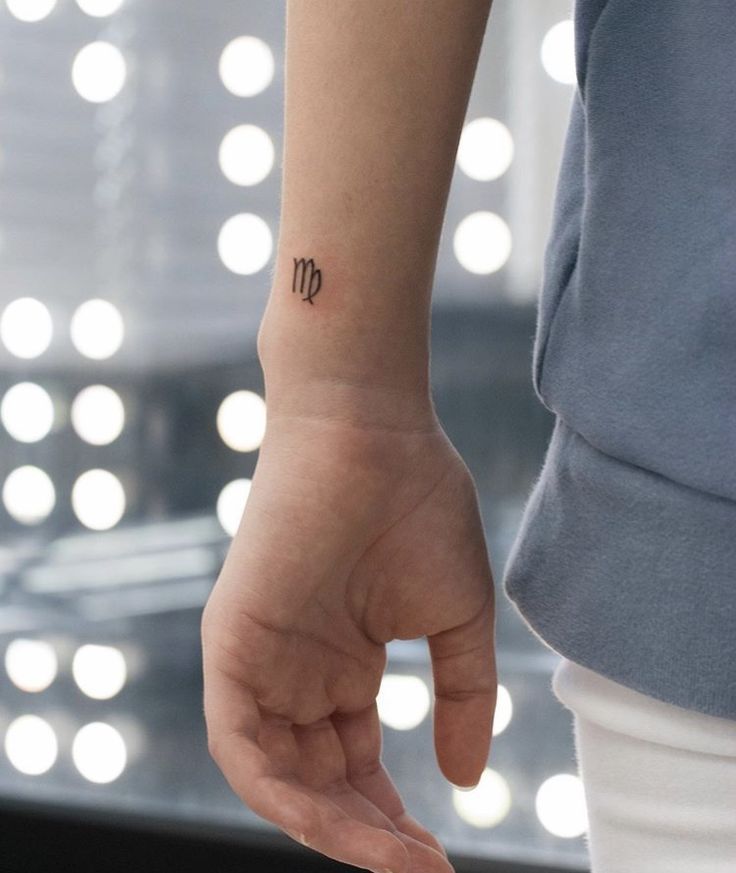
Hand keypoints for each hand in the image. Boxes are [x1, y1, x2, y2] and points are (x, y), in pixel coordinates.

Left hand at [201, 409, 496, 872]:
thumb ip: (462, 699)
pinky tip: (339, 827)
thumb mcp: (457, 620)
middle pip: (317, 780)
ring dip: (333, 828)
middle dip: (366, 834)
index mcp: (341, 665)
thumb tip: (466, 781)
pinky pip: (241, 744)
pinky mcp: (232, 641)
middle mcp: (296, 671)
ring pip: (278, 776)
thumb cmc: (418, 507)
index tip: (436, 855)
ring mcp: (261, 658)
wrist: (375, 431)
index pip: (353, 764)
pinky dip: (283, 795)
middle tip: (422, 868)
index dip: (390, 816)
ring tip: (396, 859)